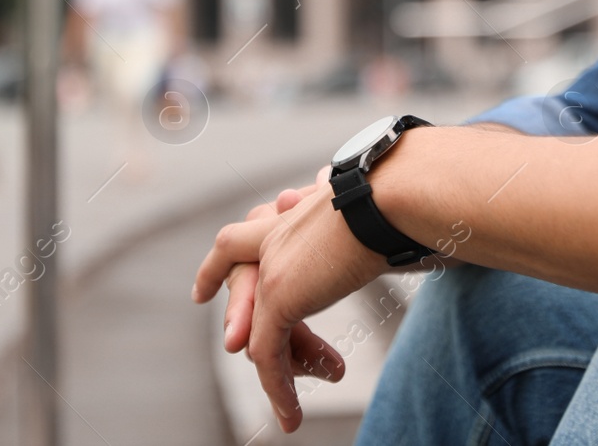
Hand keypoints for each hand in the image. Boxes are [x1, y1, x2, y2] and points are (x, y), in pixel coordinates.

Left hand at [194, 164, 389, 432]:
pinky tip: (288, 416)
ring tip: (294, 407)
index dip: (219, 270)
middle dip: (250, 330)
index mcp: (293, 210)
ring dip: (282, 370)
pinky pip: (268, 352)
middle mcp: (274, 230)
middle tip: (258, 360)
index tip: (201, 292)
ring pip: (258, 328)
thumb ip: (330, 207)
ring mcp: (272, 263)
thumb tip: (317, 181)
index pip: (243, 242)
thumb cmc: (397, 198)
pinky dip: (278, 388)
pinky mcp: (279, 294)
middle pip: (244, 288)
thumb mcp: (359, 210)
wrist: (392, 197)